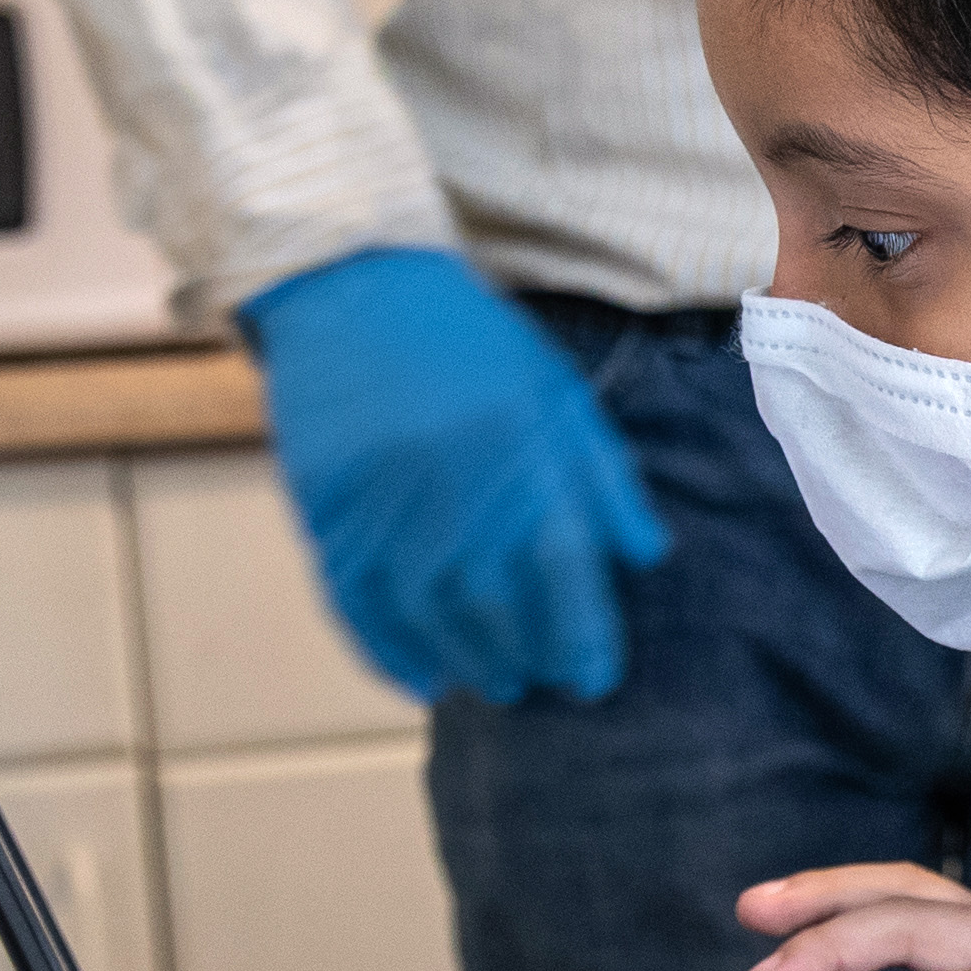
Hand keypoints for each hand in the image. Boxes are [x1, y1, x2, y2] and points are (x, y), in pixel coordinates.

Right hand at [241, 244, 669, 703]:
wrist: (355, 287)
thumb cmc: (471, 342)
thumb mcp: (556, 390)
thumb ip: (602, 475)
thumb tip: (645, 555)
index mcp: (520, 448)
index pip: (564, 565)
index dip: (582, 632)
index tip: (595, 678)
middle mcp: (451, 482)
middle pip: (496, 602)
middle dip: (528, 656)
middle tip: (545, 682)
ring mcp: (381, 500)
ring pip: (428, 615)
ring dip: (467, 663)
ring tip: (497, 683)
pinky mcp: (325, 510)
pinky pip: (356, 606)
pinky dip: (390, 656)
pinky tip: (423, 682)